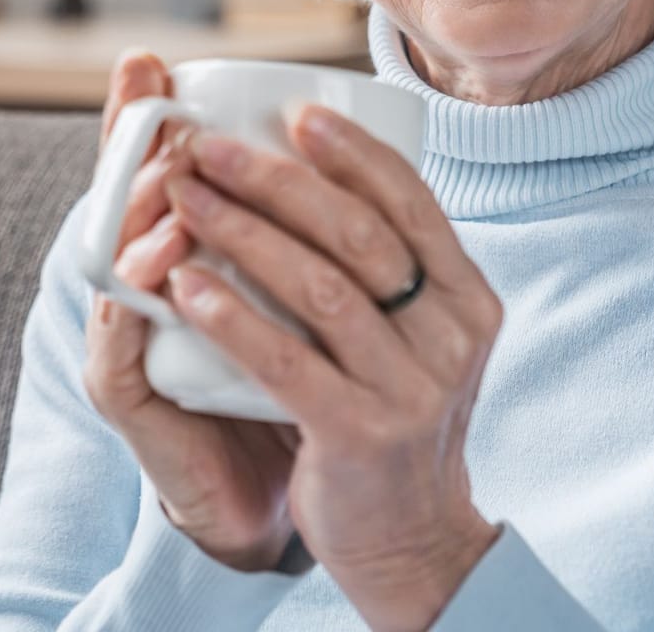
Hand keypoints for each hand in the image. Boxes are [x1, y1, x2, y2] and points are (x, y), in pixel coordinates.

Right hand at [81, 50, 306, 572]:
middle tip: (157, 96)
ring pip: (115, 259)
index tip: (150, 61)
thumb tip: (358, 150)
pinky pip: (126, 336)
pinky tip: (173, 262)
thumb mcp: (308, 301)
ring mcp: (126, 340)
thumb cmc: (298, 388)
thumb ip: (311, 237)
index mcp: (179, 258)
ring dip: (140, 208)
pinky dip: (148, 295)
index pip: (149, 174)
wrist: (278, 504)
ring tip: (174, 170)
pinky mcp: (126, 397)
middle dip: (133, 142)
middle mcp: (140, 291)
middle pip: (117, 201)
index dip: (140, 117)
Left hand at [160, 102, 503, 631]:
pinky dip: (232, 316)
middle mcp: (451, 337)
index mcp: (468, 298)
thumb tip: (322, 168)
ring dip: (242, 233)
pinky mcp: (360, 434)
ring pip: (320, 287)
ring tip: (184, 197)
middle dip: (275, 179)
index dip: (352, 151)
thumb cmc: (392, 415)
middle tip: (205, 147)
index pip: (411, 202)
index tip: (293, 113)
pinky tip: (185, 285)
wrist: (410, 540)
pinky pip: (286, 361)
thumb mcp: (421, 337)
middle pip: (358, 233)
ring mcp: (410, 387)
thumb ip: (394, 269)